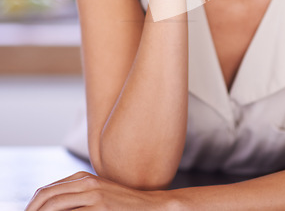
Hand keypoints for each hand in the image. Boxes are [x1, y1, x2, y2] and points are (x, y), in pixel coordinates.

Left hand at [25, 171, 178, 210]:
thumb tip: (53, 205)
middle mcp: (86, 183)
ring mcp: (94, 195)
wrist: (151, 205)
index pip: (47, 190)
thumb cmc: (124, 204)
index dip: (32, 206)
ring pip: (54, 206)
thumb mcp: (100, 194)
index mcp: (84, 178)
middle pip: (46, 197)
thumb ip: (79, 196)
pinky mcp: (100, 207)